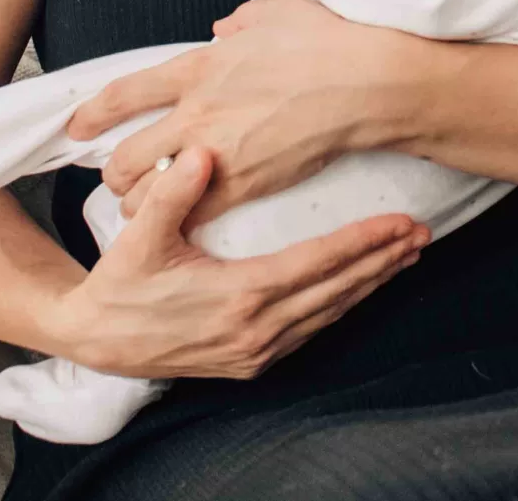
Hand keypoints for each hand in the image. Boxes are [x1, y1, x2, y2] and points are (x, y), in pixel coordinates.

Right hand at [39, 146, 424, 379]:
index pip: (317, 265)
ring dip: (369, 284)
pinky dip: (341, 306)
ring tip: (403, 256)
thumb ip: (171, 195)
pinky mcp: (250, 363)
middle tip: (421, 234)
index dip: (362, 243)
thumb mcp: (139, 238)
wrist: (97, 339)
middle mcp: (256, 330)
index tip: (399, 222)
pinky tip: (360, 287)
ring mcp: (255, 352)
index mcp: (238, 296)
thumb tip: (199, 154)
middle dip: (382, 262)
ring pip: (330, 314)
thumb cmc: (121, 283)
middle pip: (337, 292)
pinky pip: (310, 331)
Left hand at [70, 0, 416, 224]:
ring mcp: (216, 152)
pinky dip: (182, 220)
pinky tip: (183, 224)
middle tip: (117, 177)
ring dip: (142, 202)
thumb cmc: (328, 42)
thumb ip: (242, 21)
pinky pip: (191, 213)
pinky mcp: (243, 185)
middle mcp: (196, 111)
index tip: (78, 126)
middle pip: (126, 155)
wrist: (367, 84)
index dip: (94, 112)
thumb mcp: (278, 13)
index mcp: (199, 67)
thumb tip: (225, 29)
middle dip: (113, 171)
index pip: (126, 93)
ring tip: (146, 207)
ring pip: (149, 193)